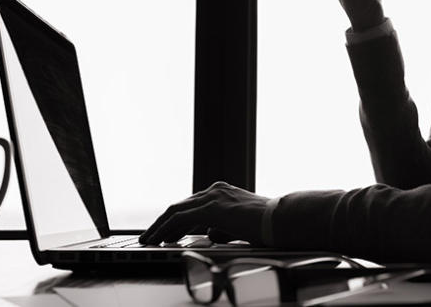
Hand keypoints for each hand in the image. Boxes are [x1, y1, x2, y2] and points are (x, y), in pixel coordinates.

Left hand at [139, 181, 269, 245]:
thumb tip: (211, 234)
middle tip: (151, 235)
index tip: (166, 231)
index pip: (192, 205)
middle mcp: (215, 191)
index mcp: (223, 193)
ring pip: (176, 210)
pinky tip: (159, 238)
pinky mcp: (211, 208)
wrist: (281, 220)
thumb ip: (223, 227)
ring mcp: (213, 197)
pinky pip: (180, 218)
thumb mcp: (240, 225)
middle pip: (180, 206)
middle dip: (163, 222)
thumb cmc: (267, 224)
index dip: (176, 219)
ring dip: (160, 226)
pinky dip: (166, 228)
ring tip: (149, 239)